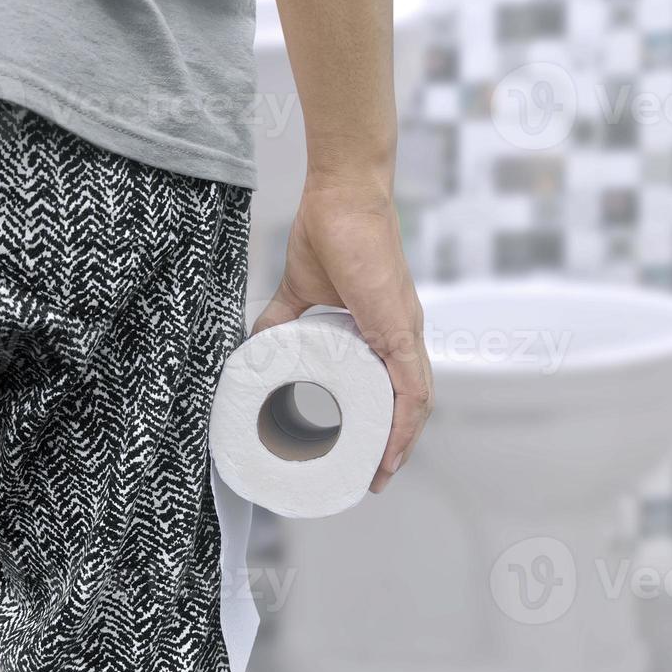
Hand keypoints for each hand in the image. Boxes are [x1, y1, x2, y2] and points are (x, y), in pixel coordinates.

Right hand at [252, 171, 433, 492]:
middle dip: (393, 444)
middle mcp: (404, 335)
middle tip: (370, 475)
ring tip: (378, 474)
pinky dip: (405, 423)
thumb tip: (256, 342)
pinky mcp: (398, 329)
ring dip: (400, 443)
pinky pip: (412, 388)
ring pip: (415, 403)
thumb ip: (281, 318)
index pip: (395, 387)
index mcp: (385, 329)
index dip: (385, 423)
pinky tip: (394, 451)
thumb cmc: (327, 231)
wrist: (339, 196)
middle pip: (409, 404)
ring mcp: (405, 333)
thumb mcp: (298, 291)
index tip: (364, 452)